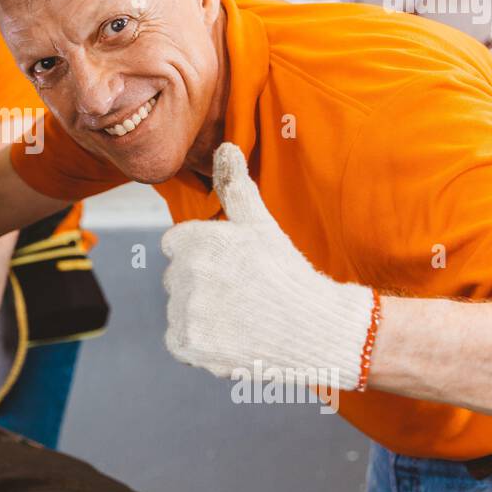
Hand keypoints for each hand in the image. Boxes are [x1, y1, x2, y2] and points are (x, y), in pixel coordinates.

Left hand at [161, 142, 373, 391]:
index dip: (205, 254)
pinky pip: (178, 341)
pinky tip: (229, 337)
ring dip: (201, 314)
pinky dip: (198, 344)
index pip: (175, 244)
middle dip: (202, 284)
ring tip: (239, 316)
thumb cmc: (288, 272)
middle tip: (241, 292)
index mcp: (192, 241)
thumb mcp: (260, 224)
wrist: (316, 330)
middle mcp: (182, 274)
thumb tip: (226, 146)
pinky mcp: (188, 346)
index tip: (231, 265)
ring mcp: (184, 313)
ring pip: (179, 310)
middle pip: (176, 278)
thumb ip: (236, 186)